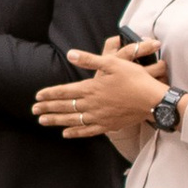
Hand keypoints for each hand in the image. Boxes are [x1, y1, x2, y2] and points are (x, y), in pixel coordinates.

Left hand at [34, 37, 168, 140]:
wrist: (153, 100)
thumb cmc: (134, 79)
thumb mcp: (113, 63)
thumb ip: (90, 60)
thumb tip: (70, 54)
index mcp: (91, 88)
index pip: (65, 91)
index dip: (50, 94)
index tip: (37, 97)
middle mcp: (92, 104)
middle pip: (65, 107)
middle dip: (48, 108)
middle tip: (34, 110)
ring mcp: (99, 117)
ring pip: (73, 120)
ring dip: (57, 121)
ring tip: (43, 121)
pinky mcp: (108, 125)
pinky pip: (87, 131)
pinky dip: (75, 132)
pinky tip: (66, 134)